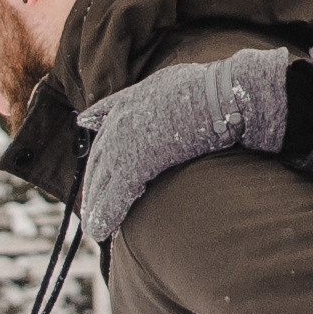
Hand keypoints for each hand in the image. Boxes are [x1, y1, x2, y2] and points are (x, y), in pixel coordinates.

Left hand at [77, 47, 291, 241]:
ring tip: (92, 228)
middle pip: (99, 161)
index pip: (104, 133)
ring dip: (95, 207)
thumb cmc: (207, 89)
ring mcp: (126, 141)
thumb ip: (150, 97)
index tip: (95, 176)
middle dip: (93, 188)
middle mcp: (120, 120)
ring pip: (102, 181)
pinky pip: (116, 194)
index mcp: (128, 101)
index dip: (100, 159)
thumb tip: (130, 108)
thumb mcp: (170, 83)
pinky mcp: (137, 162)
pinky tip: (99, 231)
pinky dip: (106, 214)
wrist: (221, 95)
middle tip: (91, 210)